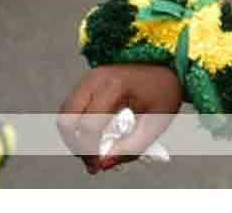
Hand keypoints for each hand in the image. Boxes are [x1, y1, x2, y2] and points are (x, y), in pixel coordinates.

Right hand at [58, 64, 182, 174]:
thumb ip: (132, 147)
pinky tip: (94, 138)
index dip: (90, 150)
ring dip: (73, 137)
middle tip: (92, 162)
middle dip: (76, 145)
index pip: (89, 125)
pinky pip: (71, 108)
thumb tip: (103, 164)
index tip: (99, 165)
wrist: (166, 65)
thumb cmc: (163, 92)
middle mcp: (95, 79)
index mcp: (115, 86)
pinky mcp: (86, 82)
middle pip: (67, 120)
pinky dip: (76, 126)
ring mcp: (88, 78)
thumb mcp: (156, 122)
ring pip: (65, 115)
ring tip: (93, 151)